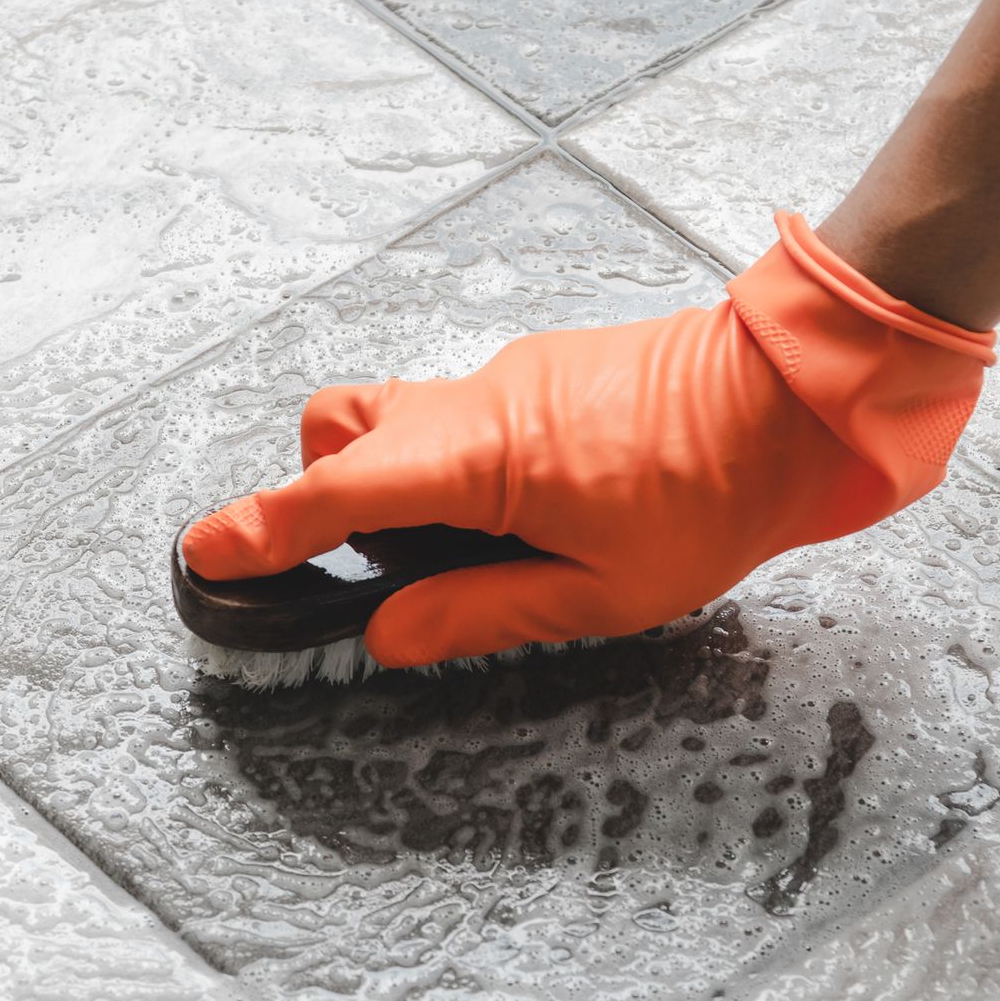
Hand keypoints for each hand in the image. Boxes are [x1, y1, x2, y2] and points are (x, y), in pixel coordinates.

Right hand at [181, 214, 995, 667]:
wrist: (795, 401)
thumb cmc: (711, 498)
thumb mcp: (598, 592)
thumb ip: (480, 612)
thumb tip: (391, 633)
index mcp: (479, 459)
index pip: (334, 493)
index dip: (260, 527)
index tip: (205, 552)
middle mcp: (476, 400)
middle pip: (343, 429)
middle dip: (322, 493)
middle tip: (369, 563)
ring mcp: (510, 372)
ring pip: (405, 414)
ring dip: (401, 477)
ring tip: (471, 549)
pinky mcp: (545, 367)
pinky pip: (465, 409)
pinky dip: (461, 459)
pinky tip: (536, 510)